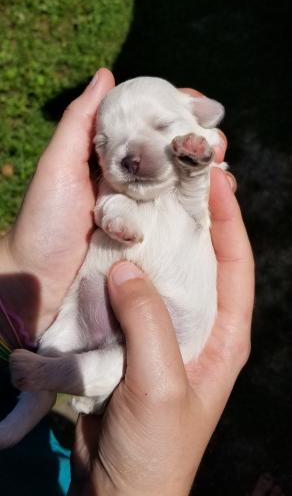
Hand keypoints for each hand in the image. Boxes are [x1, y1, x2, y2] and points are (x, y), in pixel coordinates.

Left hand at [0, 79, 224, 338]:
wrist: (37, 284)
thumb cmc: (42, 222)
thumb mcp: (57, 166)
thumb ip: (80, 122)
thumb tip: (106, 74)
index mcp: (108, 157)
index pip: (148, 124)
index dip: (175, 110)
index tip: (200, 104)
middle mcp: (129, 179)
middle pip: (172, 151)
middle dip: (199, 139)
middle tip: (217, 140)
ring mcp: (143, 211)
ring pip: (182, 182)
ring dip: (205, 170)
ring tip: (221, 165)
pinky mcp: (151, 240)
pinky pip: (181, 218)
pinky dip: (201, 205)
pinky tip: (220, 196)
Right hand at [69, 168, 253, 495]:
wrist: (119, 490)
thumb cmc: (155, 447)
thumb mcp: (160, 383)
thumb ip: (148, 321)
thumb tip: (126, 268)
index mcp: (226, 334)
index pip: (236, 263)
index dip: (229, 218)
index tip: (214, 178)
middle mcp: (201, 325)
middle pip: (200, 260)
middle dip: (191, 218)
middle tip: (175, 177)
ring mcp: (165, 330)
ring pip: (162, 272)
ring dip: (153, 239)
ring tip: (140, 199)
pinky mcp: (132, 338)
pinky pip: (129, 294)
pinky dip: (120, 268)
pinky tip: (109, 245)